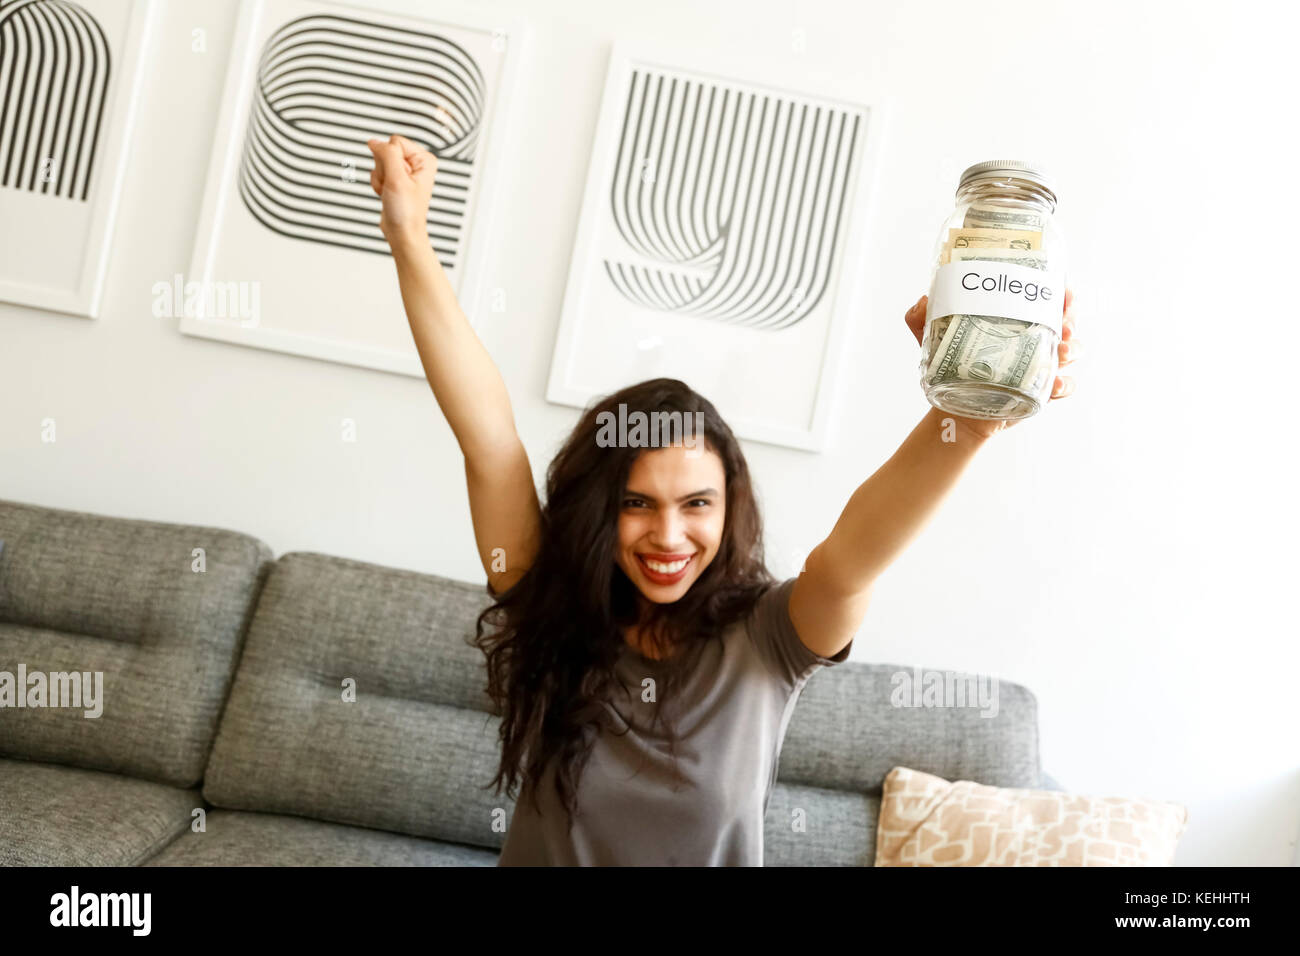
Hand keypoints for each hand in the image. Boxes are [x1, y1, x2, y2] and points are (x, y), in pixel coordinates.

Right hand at [366, 134, 436, 243]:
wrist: (402, 232)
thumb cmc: (407, 212)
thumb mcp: (397, 178)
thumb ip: (386, 154)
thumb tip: (375, 142)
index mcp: (424, 159)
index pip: (395, 142)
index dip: (390, 159)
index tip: (397, 176)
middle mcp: (415, 164)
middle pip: (386, 151)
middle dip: (384, 169)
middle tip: (393, 185)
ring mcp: (404, 172)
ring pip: (379, 162)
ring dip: (381, 178)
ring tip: (391, 191)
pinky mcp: (394, 179)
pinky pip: (378, 173)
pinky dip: (378, 184)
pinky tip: (387, 194)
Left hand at [904, 287, 1081, 440]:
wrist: (953, 409)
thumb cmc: (950, 366)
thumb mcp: (934, 340)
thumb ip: (921, 319)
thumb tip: (922, 302)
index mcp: (1014, 318)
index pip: (1044, 297)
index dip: (1059, 290)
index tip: (1063, 288)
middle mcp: (1033, 337)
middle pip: (1065, 319)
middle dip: (1071, 315)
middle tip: (1065, 318)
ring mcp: (1040, 364)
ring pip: (1070, 350)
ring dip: (1072, 347)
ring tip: (1061, 349)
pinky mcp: (1040, 392)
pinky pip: (1063, 387)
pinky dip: (1063, 385)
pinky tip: (1054, 383)